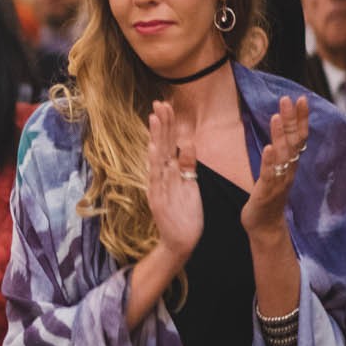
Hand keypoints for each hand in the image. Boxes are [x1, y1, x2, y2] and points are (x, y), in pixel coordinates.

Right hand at [146, 101, 202, 261]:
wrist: (180, 243)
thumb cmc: (186, 215)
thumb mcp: (191, 186)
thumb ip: (189, 166)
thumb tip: (189, 143)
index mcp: (169, 173)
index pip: (168, 144)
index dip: (168, 125)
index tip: (167, 105)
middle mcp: (160, 177)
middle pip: (161, 145)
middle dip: (161, 124)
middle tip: (160, 103)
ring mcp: (158, 187)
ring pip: (156, 158)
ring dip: (155, 138)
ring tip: (154, 118)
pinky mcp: (158, 199)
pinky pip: (156, 178)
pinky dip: (154, 163)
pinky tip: (154, 148)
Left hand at [242, 95, 308, 238]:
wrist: (265, 227)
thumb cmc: (267, 198)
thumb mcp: (272, 171)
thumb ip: (275, 154)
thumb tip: (274, 136)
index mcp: (289, 163)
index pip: (298, 136)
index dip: (300, 118)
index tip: (300, 98)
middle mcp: (288, 169)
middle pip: (294, 140)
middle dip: (292, 119)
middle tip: (290, 98)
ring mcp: (279, 180)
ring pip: (283, 154)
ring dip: (281, 135)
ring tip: (277, 116)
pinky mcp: (267, 191)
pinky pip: (270, 173)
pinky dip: (270, 160)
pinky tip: (269, 148)